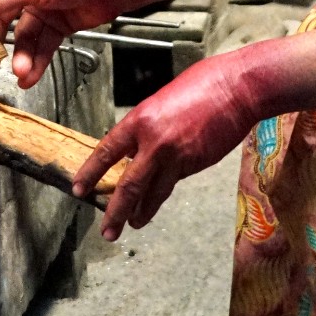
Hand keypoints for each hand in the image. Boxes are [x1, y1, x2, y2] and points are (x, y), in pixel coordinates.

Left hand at [73, 46, 275, 240]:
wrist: (237, 89)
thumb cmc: (203, 85)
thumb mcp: (162, 101)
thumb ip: (148, 127)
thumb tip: (138, 148)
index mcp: (140, 120)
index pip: (107, 151)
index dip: (91, 172)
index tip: (79, 189)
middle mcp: (154, 142)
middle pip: (129, 185)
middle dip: (115, 212)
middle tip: (106, 230)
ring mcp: (176, 157)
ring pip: (153, 193)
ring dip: (140, 213)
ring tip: (131, 225)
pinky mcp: (195, 165)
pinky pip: (174, 183)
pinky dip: (162, 195)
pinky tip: (155, 205)